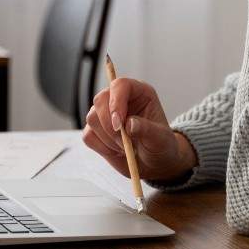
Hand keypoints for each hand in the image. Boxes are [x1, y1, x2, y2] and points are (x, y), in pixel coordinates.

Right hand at [82, 77, 196, 182]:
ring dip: (107, 138)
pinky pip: (88, 135)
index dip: (116, 102)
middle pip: (100, 99)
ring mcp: (106, 114)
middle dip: (109, 125)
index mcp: (139, 93)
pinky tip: (116, 151)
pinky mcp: (97, 130)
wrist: (154, 163)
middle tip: (124, 142)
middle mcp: (121, 99)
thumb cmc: (161, 146)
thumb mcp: (160, 139)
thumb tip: (129, 124)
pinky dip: (101, 147)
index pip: (120, 85)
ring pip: (92, 118)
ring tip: (125, 147)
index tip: (119, 125)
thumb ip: (147, 129)